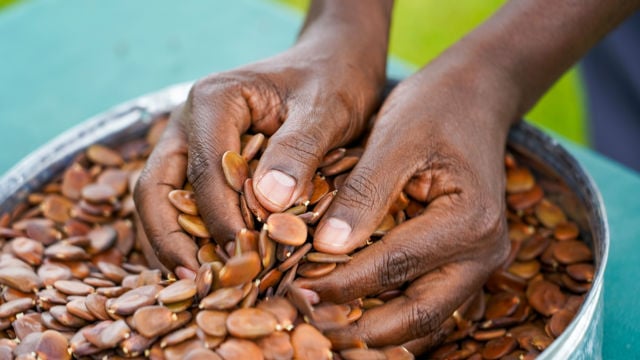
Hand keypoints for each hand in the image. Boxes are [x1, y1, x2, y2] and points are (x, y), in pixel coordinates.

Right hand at [133, 2, 389, 274]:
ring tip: (198, 287)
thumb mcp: (327, 109)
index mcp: (213, 101)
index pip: (201, 171)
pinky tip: (211, 265)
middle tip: (198, 285)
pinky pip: (182, 203)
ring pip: (160, 200)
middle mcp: (190, 122)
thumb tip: (268, 204)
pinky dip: (191, 235)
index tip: (243, 259)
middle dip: (172, 240)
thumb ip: (299, 150)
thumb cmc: (333, 80)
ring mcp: (191, 143)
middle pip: (156, 188)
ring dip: (174, 244)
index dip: (217, 220)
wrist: (333, 62)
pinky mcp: (203, 162)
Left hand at [296, 53, 515, 352]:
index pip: (395, 267)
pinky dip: (389, 308)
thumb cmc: (434, 107)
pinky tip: (352, 307)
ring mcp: (478, 260)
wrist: (476, 95)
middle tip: (308, 324)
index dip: (342, 283)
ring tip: (324, 324)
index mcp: (470, 221)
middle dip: (360, 328)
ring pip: (424, 315)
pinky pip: (426, 298)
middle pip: (419, 314)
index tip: (294, 290)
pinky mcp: (464, 259)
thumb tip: (329, 248)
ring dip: (374, 327)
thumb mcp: (394, 139)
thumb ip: (364, 194)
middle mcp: (485, 252)